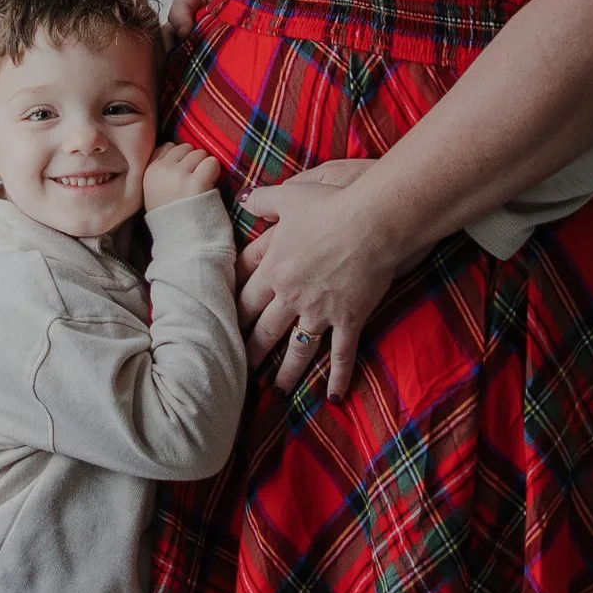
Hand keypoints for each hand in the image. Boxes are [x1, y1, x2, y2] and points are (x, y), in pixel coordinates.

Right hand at [143, 140, 224, 213]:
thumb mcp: (153, 194)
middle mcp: (161, 171)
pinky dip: (215, 173)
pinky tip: (210, 187)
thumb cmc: (172, 220)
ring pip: (200, 153)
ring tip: (202, 186)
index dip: (180, 159)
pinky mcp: (196, 182)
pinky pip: (212, 163)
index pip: (168, 147)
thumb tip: (177, 150)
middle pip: (186, 148)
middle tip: (194, 182)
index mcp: (148, 172)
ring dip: (205, 167)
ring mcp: (178, 175)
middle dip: (194, 162)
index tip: (183, 175)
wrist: (183, 244)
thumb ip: (160, 173)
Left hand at [237, 160, 402, 399]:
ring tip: (277, 389)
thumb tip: (245, 200)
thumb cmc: (330, 204)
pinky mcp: (349, 318)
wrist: (372, 221)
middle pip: (264, 329)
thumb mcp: (289, 194)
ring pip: (297, 349)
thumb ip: (263, 200)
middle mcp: (291, 295)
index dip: (232, 313)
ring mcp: (320, 310)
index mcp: (274, 267)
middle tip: (237, 368)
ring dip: (286, 371)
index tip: (220, 328)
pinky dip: (339, 377)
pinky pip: (341, 354)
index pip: (244, 297)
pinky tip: (334, 398)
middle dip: (250, 350)